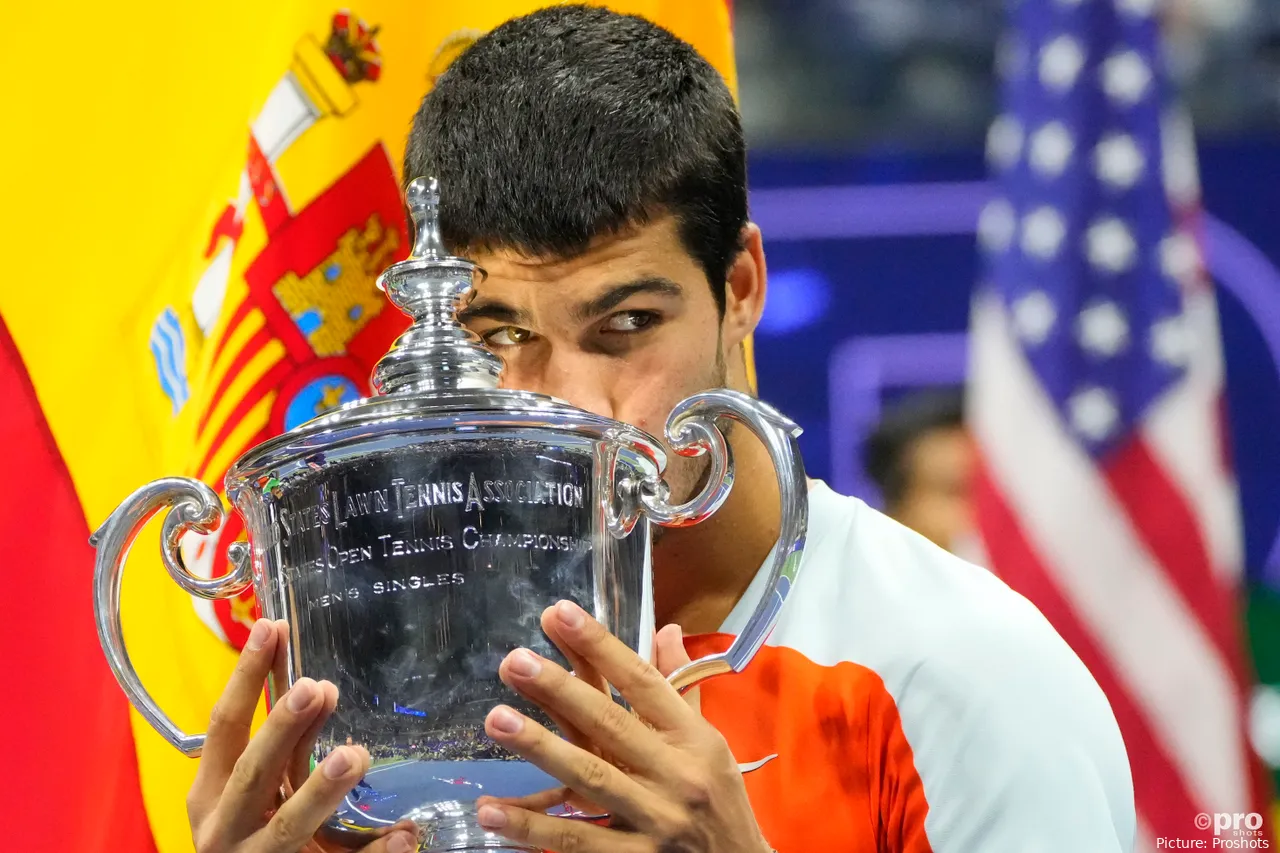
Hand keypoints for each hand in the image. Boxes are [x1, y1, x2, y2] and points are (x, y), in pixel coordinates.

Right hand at [186, 618, 417, 852]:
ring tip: (353, 755)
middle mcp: (225, 827)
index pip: (223, 727)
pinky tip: (403, 834)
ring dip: (320, 789)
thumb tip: (322, 687)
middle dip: (282, 730)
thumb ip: (286, 744)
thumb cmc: (247, 833)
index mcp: (209, 794)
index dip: (246, 678)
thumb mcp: (254, 789)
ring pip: (290, 825)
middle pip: (253, 773)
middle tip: (315, 687)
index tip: (271, 628)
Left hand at [475, 601, 772, 852]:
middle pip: (610, 724)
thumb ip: (680, 688)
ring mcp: (654, 820)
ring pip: (590, 778)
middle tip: (514, 662)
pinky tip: (492, 811)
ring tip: (496, 720)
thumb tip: (665, 629)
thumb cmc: (720, 800)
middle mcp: (676, 773)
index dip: (600, 645)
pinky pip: (576, 841)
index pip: (642, 682)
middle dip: (559, 690)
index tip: (559, 613)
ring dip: (539, 748)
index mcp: (694, 737)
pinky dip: (532, 829)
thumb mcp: (710, 742)